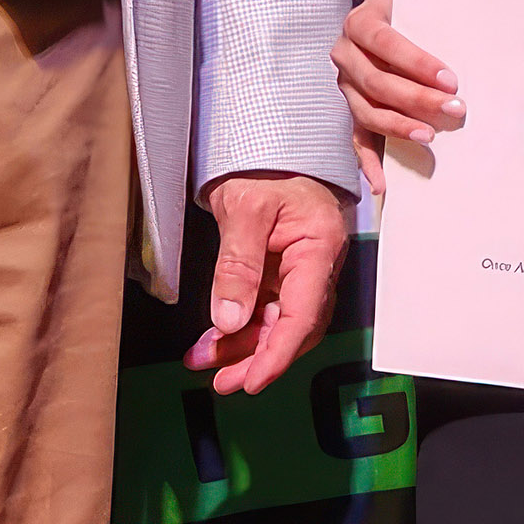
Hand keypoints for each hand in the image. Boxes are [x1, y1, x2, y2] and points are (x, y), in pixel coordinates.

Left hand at [186, 172, 351, 395]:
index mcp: (319, 248)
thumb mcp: (245, 207)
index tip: (252, 381)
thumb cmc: (263, 164)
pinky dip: (239, 328)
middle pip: (294, 328)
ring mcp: (300, 270)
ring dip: (243, 348)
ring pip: (277, 323)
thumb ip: (237, 264)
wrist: (265, 142)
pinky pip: (264, 309)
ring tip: (204, 362)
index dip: (278, 353)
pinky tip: (212, 343)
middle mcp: (317, 265)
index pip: (305, 315)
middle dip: (257, 358)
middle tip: (222, 382)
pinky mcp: (281, 271)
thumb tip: (228, 319)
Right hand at [331, 0, 462, 196]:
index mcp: (360, 23)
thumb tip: (477, 38)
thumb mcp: (415, 5)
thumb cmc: (408, 9)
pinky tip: (382, 182)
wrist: (386, 9)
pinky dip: (369, 162)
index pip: (386, 43)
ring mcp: (347, 84)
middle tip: (454, 109)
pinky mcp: (352, 109)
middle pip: (378, 81)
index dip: (417, 63)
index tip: (449, 80)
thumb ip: (435, 17)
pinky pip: (358, 137)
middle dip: (417, 98)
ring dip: (399, 126)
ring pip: (367, 111)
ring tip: (428, 137)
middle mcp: (346, 54)